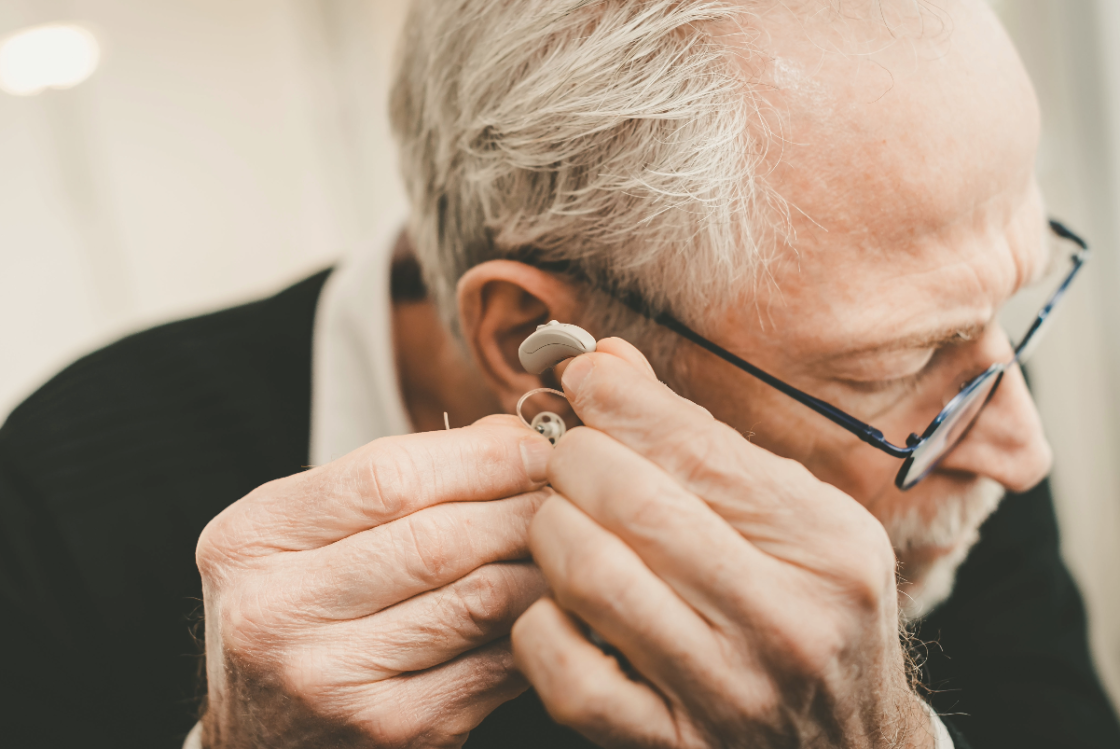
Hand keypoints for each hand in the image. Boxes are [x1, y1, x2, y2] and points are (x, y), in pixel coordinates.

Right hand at [196, 415, 552, 747]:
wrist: (252, 734)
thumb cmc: (294, 610)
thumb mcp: (306, 530)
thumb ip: (397, 478)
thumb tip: (509, 437)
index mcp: (251, 539)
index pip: (387, 478)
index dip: (480, 456)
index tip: (533, 445)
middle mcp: (277, 613)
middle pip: (438, 540)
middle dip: (523, 505)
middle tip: (567, 490)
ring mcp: (333, 681)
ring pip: (479, 601)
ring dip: (540, 563)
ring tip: (566, 540)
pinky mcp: (393, 730)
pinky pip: (494, 663)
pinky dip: (534, 624)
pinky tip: (548, 601)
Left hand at [512, 341, 935, 748]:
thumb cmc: (812, 615)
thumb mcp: (797, 523)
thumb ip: (705, 443)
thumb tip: (605, 363)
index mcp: (826, 546)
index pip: (697, 447)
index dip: (620, 400)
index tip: (583, 376)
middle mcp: (784, 619)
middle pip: (633, 500)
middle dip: (575, 458)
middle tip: (568, 455)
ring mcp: (725, 691)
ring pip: (590, 572)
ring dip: (552, 528)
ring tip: (562, 519)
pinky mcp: (669, 744)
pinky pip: (564, 669)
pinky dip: (540, 622)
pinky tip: (561, 606)